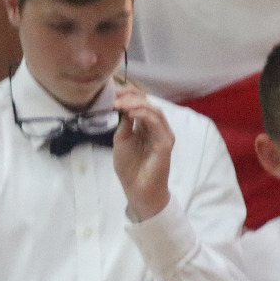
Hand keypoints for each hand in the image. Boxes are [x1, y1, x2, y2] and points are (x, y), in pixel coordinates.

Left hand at [111, 83, 174, 220]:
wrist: (137, 189)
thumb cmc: (130, 167)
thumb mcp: (122, 139)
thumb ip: (125, 123)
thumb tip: (122, 104)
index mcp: (146, 125)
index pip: (141, 102)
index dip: (129, 94)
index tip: (114, 92)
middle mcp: (156, 126)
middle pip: (147, 103)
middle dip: (131, 96)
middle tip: (115, 96)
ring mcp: (163, 133)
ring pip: (153, 110)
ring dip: (136, 103)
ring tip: (120, 103)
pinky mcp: (166, 142)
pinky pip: (157, 122)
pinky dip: (143, 114)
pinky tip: (130, 112)